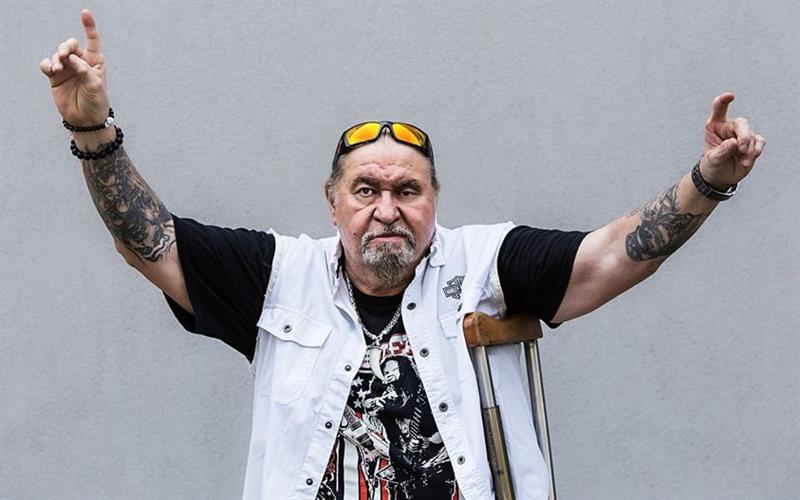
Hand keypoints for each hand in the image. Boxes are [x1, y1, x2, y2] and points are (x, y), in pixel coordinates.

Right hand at [39, 9, 108, 125]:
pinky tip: (50, 70)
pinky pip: (47, 64)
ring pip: (58, 54)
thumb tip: (70, 59)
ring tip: (57, 69)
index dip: (88, 26)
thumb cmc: (96, 102)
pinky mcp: (56, 77)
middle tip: (64, 56)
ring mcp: (68, 68)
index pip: (92, 40)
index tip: (84, 12)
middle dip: (65, 47)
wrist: (86, 119)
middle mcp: (81, 62)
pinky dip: (47, 64)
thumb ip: (84, 70)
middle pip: (70, 44)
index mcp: (95, 60)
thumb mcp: (95, 85)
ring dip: (56, 58)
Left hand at [700, 92, 765, 188]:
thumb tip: (733, 142)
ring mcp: (742, 134)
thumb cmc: (712, 165)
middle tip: (741, 149)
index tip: (730, 96)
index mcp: (715, 126)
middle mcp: (729, 127)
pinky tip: (748, 160)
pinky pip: (759, 141)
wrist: (720, 177)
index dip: (723, 101)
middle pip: (742, 124)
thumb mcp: (713, 159)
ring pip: (752, 135)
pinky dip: (756, 150)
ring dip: (749, 148)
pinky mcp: (752, 142)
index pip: (719, 109)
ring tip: (743, 161)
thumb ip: (722, 151)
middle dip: (744, 136)